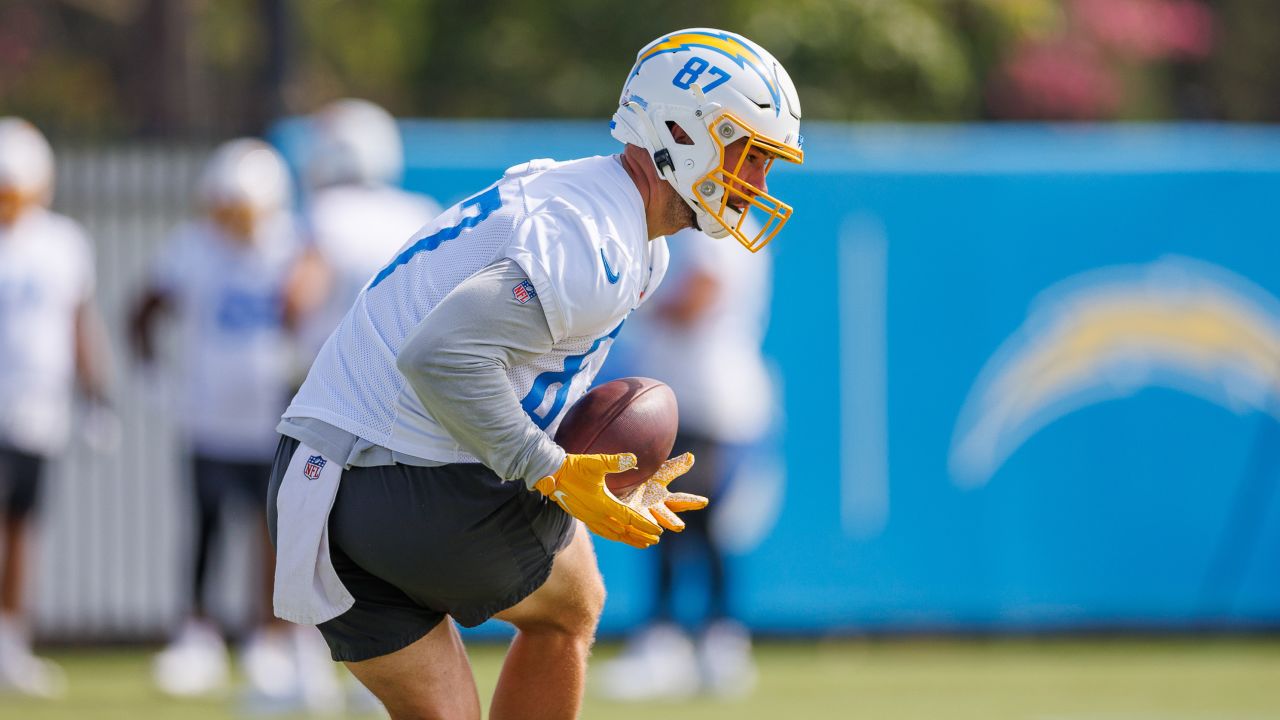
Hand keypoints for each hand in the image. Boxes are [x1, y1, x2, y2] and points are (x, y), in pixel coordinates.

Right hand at [535, 453, 662, 548]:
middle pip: (624, 531)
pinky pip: (602, 532)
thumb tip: (634, 459)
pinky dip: (614, 536)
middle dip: (640, 536)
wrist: (551, 474)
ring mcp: (589, 518)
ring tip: (642, 543)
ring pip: (613, 534)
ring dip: (628, 539)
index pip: (629, 518)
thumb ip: (615, 462)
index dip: (644, 524)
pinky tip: (618, 535)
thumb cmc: (574, 467)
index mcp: (603, 504)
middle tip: (655, 540)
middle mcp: (597, 515)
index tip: (657, 530)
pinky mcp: (583, 517)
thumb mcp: (596, 462)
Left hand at [618, 453, 707, 530]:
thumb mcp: (658, 471)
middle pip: (664, 515)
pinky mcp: (623, 519)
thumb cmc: (641, 478)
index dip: (691, 501)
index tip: (704, 501)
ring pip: (647, 523)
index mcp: (661, 497)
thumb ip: (674, 467)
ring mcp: (638, 515)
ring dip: (652, 528)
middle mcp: (652, 509)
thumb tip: (691, 457)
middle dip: (671, 520)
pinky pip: (630, 529)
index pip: (679, 500)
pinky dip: (636, 535)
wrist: (617, 484)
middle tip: (679, 526)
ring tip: (658, 532)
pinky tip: (640, 540)